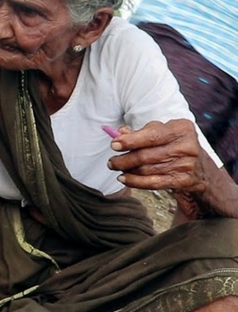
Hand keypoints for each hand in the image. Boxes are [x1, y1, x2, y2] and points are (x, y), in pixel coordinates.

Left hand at [106, 120, 226, 220]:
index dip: (130, 141)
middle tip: (111, 162)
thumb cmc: (173, 145)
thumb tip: (120, 133)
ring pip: (146, 169)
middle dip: (124, 159)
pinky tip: (124, 178)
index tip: (114, 144)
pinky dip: (134, 182)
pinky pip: (153, 183)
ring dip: (127, 170)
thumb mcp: (163, 132)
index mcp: (181, 128)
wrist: (200, 168)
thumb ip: (141, 132)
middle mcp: (186, 146)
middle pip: (146, 155)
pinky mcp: (183, 180)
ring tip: (116, 168)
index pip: (151, 135)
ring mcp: (186, 164)